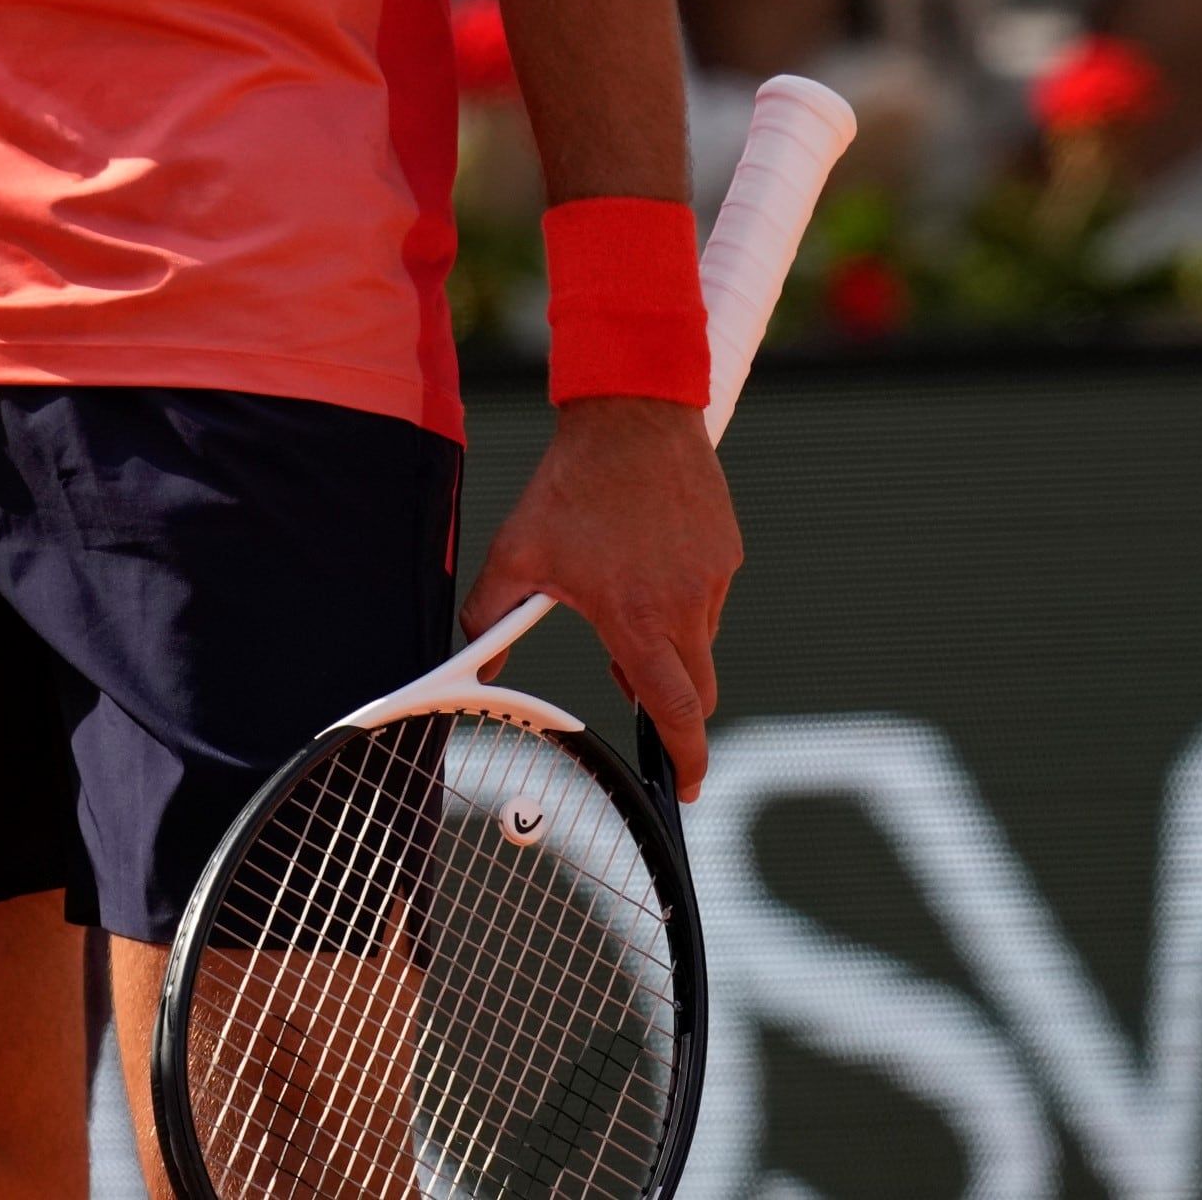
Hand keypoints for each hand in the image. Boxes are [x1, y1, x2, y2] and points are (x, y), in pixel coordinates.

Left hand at [464, 398, 743, 798]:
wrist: (630, 414)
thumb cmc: (571, 486)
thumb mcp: (517, 553)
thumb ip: (492, 616)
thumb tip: (473, 664)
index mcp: (638, 620)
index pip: (676, 712)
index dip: (685, 759)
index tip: (683, 786)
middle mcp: (687, 605)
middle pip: (697, 690)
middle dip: (673, 708)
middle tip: (633, 690)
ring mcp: (715, 577)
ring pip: (700, 640)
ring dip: (670, 644)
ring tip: (624, 600)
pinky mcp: (728, 550)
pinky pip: (709, 596)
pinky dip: (683, 600)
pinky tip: (648, 563)